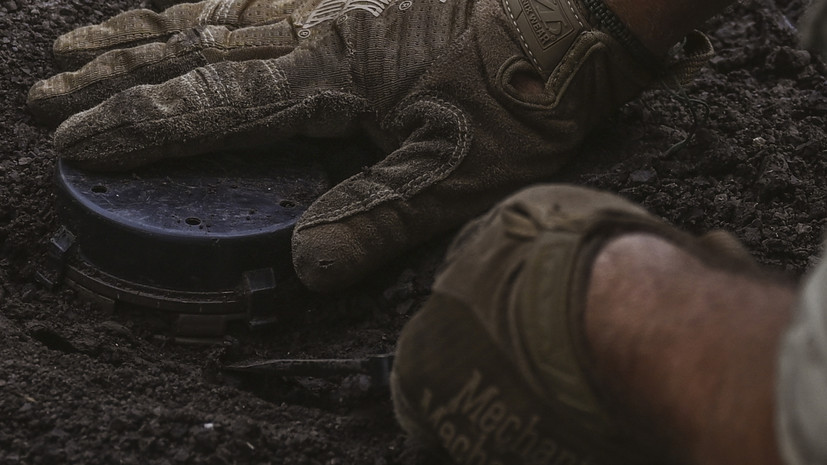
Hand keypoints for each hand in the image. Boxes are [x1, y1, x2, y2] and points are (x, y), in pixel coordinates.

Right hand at [27, 0, 690, 291]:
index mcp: (325, 75)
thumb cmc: (520, 89)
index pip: (207, 105)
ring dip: (139, 30)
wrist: (571, 15)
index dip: (137, 127)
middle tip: (47, 89)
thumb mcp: (457, 167)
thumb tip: (305, 264)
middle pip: (186, 52)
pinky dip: (201, 4)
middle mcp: (309, 27)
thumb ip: (376, 216)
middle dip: (112, 76)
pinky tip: (184, 8)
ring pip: (208, 14)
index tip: (76, 142)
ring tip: (82, 42)